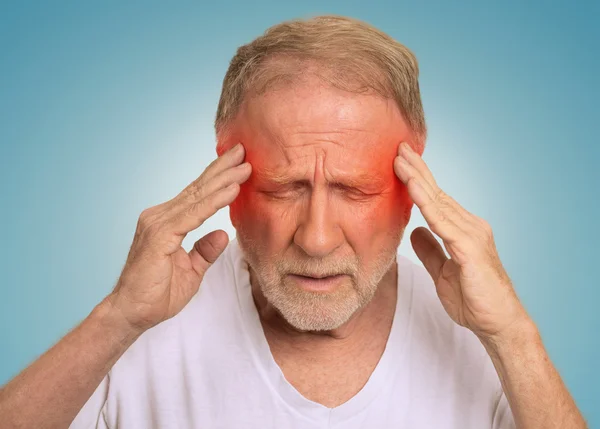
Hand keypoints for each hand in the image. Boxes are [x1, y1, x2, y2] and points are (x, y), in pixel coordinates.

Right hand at [108, 143, 251, 332]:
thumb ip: (205, 251)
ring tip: (245, 165)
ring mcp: (157, 223)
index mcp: (167, 222)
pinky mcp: (159, 235)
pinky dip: (214, 201)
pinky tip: (232, 190)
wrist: (131, 314)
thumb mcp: (191, 270)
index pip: (197, 195)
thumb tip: (222, 233)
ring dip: (223, 180)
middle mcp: (160, 216)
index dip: (218, 179)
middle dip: (223, 169)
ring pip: (197, 197)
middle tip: (244, 151)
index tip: (239, 164)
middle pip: (198, 189)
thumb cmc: (156, 294)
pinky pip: (193, 214)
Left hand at [393, 142, 528, 340]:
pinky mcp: (470, 249)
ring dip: (418, 180)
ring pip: (439, 202)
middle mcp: (469, 226)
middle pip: (437, 193)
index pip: (435, 200)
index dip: (418, 180)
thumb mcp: (442, 272)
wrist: (498, 325)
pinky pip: (443, 222)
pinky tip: (413, 190)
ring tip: (401, 160)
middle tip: (398, 147)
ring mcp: (472, 235)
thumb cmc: (474, 300)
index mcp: (462, 230)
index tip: (400, 162)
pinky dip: (427, 204)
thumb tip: (414, 231)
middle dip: (417, 170)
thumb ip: (430, 251)